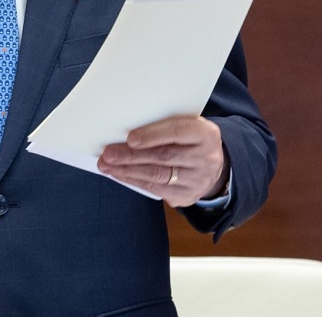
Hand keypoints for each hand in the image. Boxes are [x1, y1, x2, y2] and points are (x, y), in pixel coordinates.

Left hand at [97, 113, 227, 207]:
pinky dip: (134, 181)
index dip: (153, 134)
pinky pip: (156, 189)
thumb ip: (165, 125)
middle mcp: (205, 158)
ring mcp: (197, 180)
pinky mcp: (187, 196)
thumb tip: (127, 129)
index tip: (130, 138)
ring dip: (127, 170)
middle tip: (108, 153)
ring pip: (157, 175)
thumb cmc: (191, 140)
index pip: (177, 131)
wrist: (214, 166)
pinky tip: (119, 174)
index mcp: (205, 134)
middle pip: (163, 156)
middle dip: (132, 155)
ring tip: (107, 165)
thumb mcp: (188, 126)